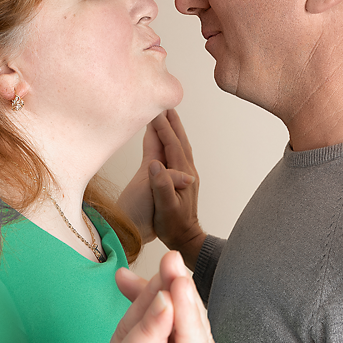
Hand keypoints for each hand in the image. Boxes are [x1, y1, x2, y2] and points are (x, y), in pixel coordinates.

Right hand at [148, 111, 205, 267]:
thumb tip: (155, 164)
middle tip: (165, 104)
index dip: (164, 128)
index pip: (173, 145)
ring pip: (179, 146)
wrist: (184, 238)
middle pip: (180, 140)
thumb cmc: (173, 225)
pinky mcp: (179, 179)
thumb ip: (163, 185)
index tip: (155, 112)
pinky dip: (169, 142)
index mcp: (184, 175)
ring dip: (173, 129)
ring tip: (166, 115)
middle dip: (172, 122)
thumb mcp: (166, 207)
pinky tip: (163, 140)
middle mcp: (187, 171)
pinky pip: (174, 155)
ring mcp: (184, 175)